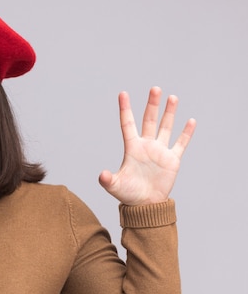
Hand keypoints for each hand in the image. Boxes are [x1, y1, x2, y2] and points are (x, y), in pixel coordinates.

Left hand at [98, 87, 195, 205]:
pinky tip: (191, 121)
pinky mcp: (172, 160)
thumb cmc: (128, 194)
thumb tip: (101, 175)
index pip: (127, 124)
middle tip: (155, 89)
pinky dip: (186, 133)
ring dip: (169, 113)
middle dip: (152, 105)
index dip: (125, 109)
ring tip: (172, 97)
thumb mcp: (115, 186)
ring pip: (165, 127)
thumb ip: (107, 180)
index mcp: (131, 148)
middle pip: (149, 120)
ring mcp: (159, 151)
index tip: (123, 93)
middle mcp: (146, 146)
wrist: (145, 204)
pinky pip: (180, 144)